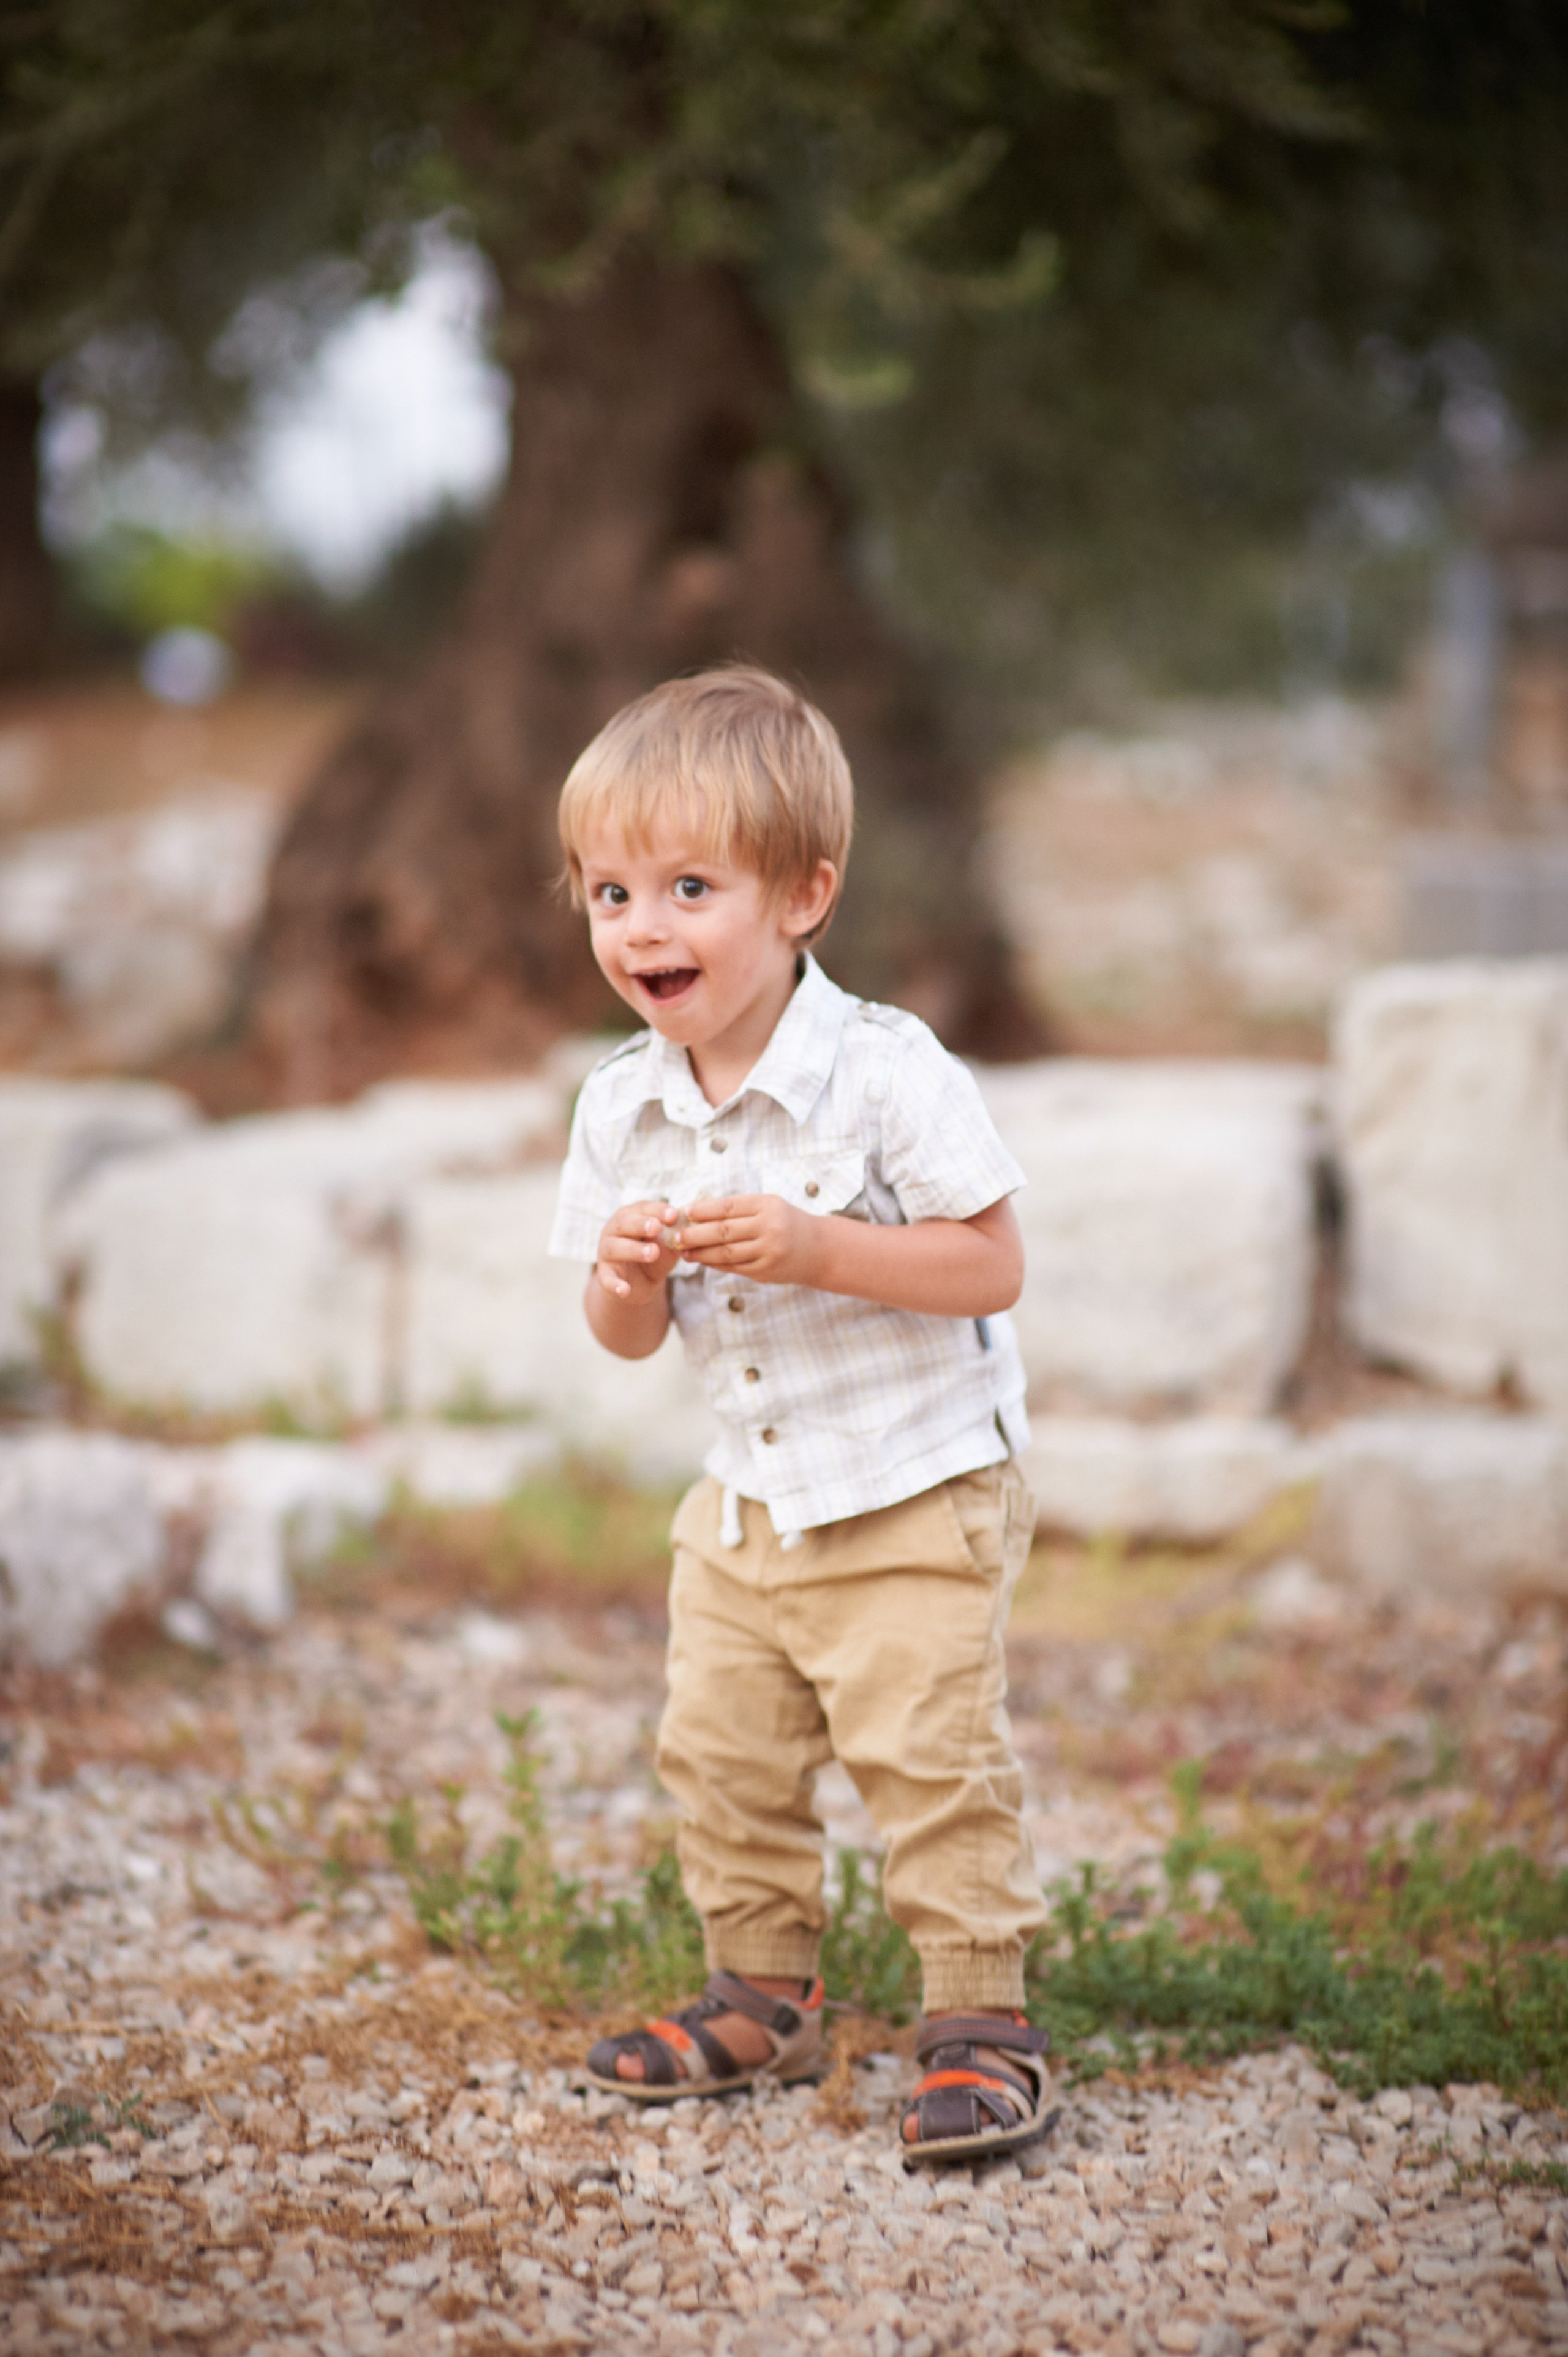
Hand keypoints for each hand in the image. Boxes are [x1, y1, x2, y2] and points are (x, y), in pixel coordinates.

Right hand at [594, 1199, 682, 1301]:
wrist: (639, 1284)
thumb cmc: (654, 1256)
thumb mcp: (667, 1248)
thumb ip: (671, 1241)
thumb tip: (680, 1232)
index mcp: (631, 1216)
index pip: (643, 1208)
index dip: (657, 1210)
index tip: (673, 1215)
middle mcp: (614, 1230)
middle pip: (623, 1223)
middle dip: (640, 1224)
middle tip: (656, 1227)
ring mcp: (606, 1252)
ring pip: (614, 1248)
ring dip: (633, 1249)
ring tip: (652, 1253)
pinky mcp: (604, 1274)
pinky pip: (607, 1279)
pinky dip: (614, 1284)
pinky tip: (625, 1290)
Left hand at [671, 1195, 820, 1286]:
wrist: (819, 1250)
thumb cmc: (787, 1223)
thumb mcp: (769, 1206)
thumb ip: (739, 1209)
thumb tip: (698, 1213)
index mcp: (768, 1206)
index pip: (728, 1206)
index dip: (704, 1210)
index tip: (685, 1211)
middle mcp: (769, 1228)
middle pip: (723, 1231)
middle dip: (695, 1234)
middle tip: (675, 1235)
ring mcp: (768, 1252)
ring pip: (725, 1253)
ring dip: (700, 1253)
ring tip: (683, 1251)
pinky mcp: (765, 1271)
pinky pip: (733, 1267)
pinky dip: (714, 1264)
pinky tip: (701, 1260)